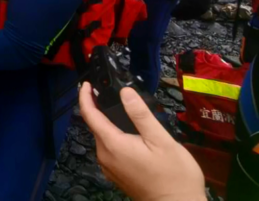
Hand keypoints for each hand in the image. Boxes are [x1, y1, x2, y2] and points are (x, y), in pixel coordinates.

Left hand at [79, 82, 206, 200]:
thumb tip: (125, 91)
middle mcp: (105, 156)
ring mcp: (109, 167)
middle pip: (95, 126)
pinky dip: (113, 137)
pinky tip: (128, 133)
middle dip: (99, 108)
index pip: (89, 115)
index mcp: (113, 144)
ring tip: (122, 111)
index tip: (86, 84)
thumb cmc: (174, 175)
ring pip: (103, 138)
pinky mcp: (116, 174)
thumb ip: (140, 115)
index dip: (85, 97)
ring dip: (107, 123)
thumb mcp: (161, 140)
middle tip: (109, 93)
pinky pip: (109, 149)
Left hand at [171, 0, 224, 19]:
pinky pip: (196, 15)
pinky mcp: (204, 10)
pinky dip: (191, 16)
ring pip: (190, 15)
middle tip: (174, 16)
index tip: (170, 13)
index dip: (174, 12)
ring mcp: (200, 8)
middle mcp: (194, 5)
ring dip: (184, 17)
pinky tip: (187, 16)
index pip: (179, 9)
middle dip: (178, 15)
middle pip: (184, 13)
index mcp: (188, 0)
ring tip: (179, 18)